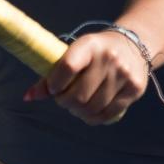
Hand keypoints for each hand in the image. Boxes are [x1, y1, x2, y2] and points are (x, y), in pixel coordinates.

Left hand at [23, 31, 148, 124]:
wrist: (132, 44)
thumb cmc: (94, 51)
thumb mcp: (74, 53)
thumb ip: (52, 74)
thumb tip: (28, 97)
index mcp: (89, 44)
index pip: (67, 67)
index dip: (55, 84)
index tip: (54, 89)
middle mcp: (108, 58)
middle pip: (79, 95)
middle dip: (66, 103)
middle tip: (64, 100)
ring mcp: (123, 74)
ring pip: (93, 107)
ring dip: (79, 112)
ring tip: (77, 106)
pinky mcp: (135, 88)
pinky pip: (108, 114)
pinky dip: (94, 118)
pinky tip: (90, 112)